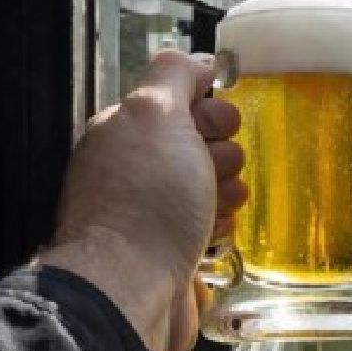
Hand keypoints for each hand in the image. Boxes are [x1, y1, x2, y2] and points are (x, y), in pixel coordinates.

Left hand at [38, 51, 246, 350]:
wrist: (132, 289)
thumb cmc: (147, 200)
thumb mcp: (156, 112)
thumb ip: (175, 75)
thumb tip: (200, 61)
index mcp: (124, 130)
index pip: (181, 98)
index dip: (211, 105)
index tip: (221, 124)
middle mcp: (132, 168)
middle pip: (202, 142)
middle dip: (224, 150)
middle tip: (218, 168)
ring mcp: (150, 212)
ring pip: (211, 184)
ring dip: (227, 189)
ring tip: (220, 205)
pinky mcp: (170, 251)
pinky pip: (211, 224)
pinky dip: (221, 224)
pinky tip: (218, 232)